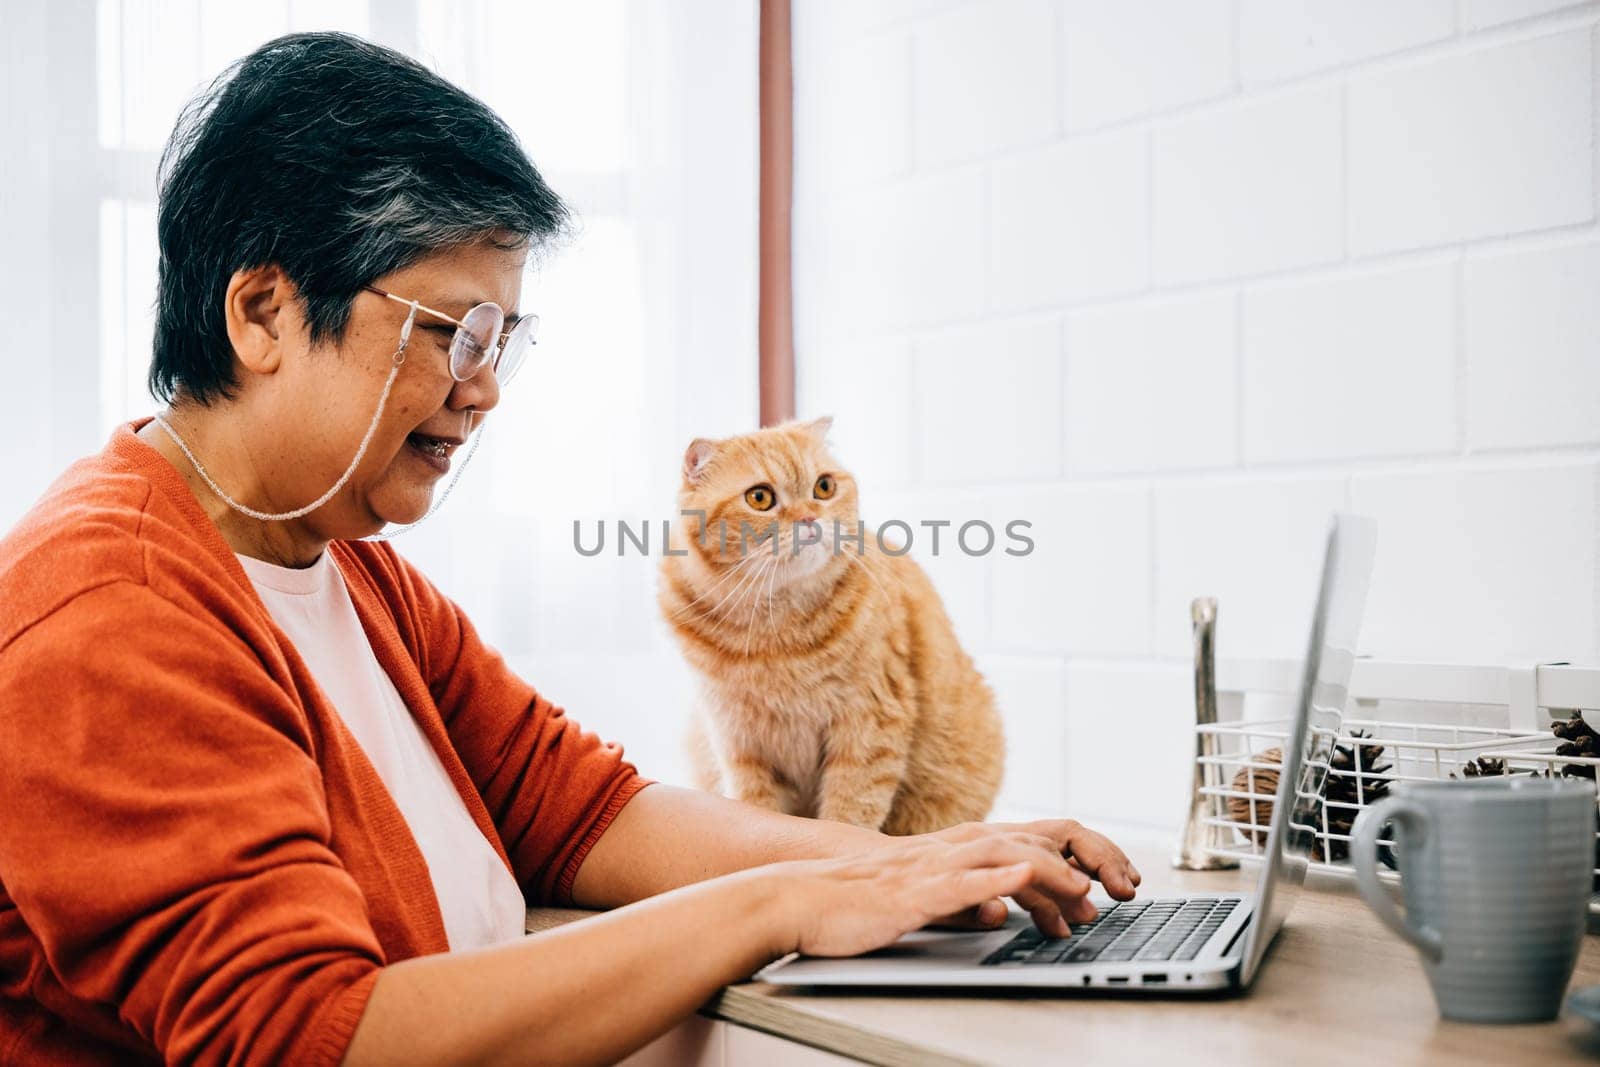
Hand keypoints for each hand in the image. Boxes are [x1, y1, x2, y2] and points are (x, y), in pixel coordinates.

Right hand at [761, 831, 1108, 958]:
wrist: (799, 898)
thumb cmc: (854, 904)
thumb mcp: (921, 901)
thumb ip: (961, 902)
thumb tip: (998, 912)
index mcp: (953, 852)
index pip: (1026, 842)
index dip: (1072, 858)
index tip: (1107, 885)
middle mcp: (948, 850)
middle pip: (1027, 840)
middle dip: (1077, 863)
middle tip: (1115, 891)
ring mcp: (931, 868)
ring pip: (1002, 855)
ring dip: (1049, 871)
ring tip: (1085, 889)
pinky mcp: (911, 892)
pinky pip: (960, 880)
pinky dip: (995, 877)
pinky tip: (1023, 876)